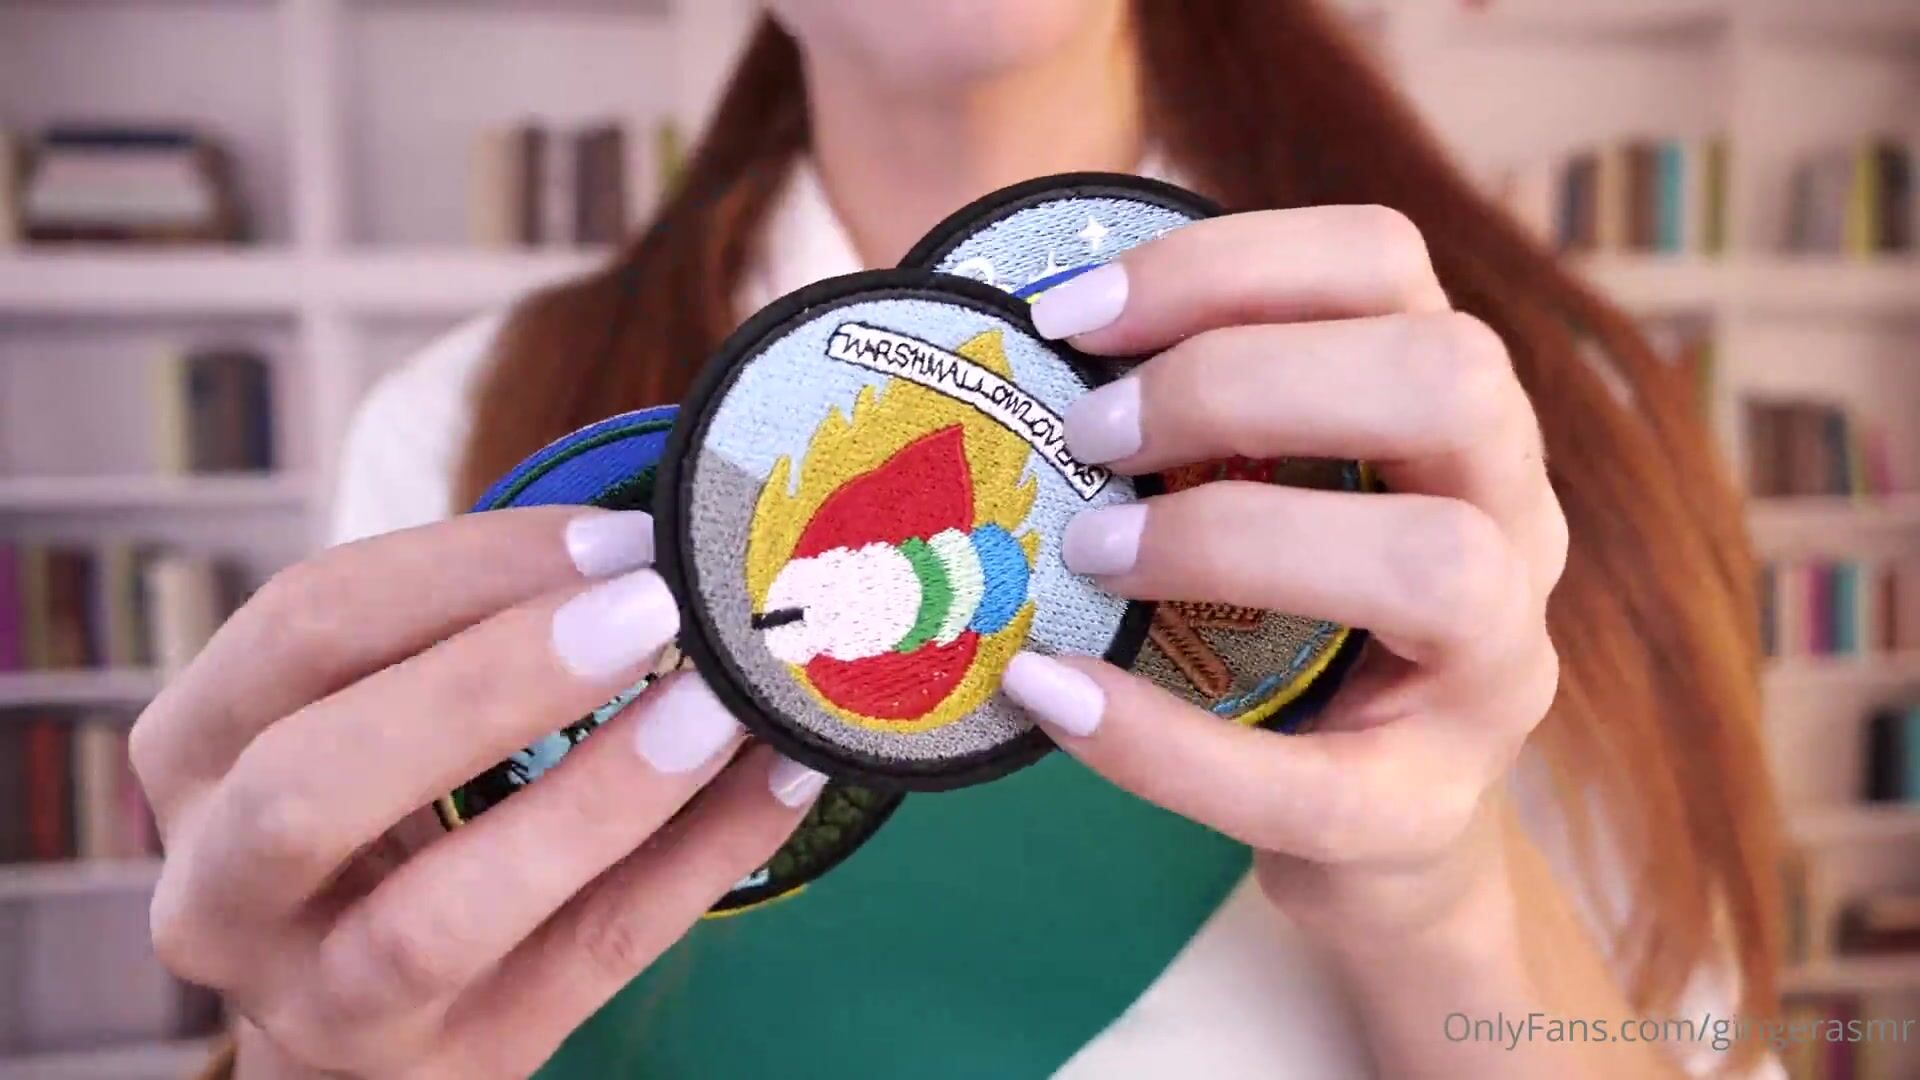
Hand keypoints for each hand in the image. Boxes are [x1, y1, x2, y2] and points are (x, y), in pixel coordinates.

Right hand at [131, 509, 825, 1077]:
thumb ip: (463, 629)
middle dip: (492, 681)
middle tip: (652, 608)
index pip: (299, 630)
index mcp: (192, 757)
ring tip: (720, 706)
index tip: (613, 537)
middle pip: (315, 782)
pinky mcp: (456, 1064)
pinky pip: (591, 960)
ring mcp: (327, 1003)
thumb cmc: (385, 805)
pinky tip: (780, 775)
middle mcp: (219, 894)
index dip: (461, 568)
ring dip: (598, 795)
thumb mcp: (368, 709)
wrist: (365, 1007)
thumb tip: (657, 536)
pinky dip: (701, 860)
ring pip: (440, 917)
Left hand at [1005, 205, 1567, 946]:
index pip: (1385, 262)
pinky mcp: (1426, 808)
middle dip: (1241, 382)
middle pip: (1449, 376)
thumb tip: (1025, 330)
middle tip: (1090, 434)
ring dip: (1234, 537)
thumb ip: (1194, 408)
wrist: (1369, 826)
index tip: (1066, 313)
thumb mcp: (1264, 486)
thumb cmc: (1290, 620)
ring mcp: (1495, 665)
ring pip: (1439, 564)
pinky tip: (1050, 694)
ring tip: (1088, 554)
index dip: (1224, 264)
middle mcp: (1512, 512)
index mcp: (1453, 406)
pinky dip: (1164, 743)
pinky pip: (1311, 784)